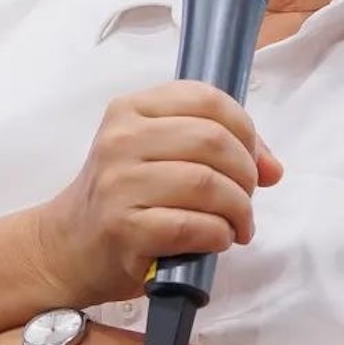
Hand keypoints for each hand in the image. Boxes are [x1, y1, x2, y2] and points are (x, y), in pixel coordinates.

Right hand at [35, 82, 283, 309]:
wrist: (69, 245)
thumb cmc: (124, 196)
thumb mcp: (159, 154)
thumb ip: (216, 147)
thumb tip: (273, 168)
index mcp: (132, 108)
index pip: (207, 99)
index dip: (246, 129)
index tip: (254, 159)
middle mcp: (121, 139)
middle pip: (213, 141)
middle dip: (246, 174)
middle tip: (247, 198)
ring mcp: (118, 184)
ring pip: (206, 184)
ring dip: (237, 209)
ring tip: (237, 225)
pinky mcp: (123, 228)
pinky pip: (192, 226)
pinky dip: (218, 234)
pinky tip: (218, 240)